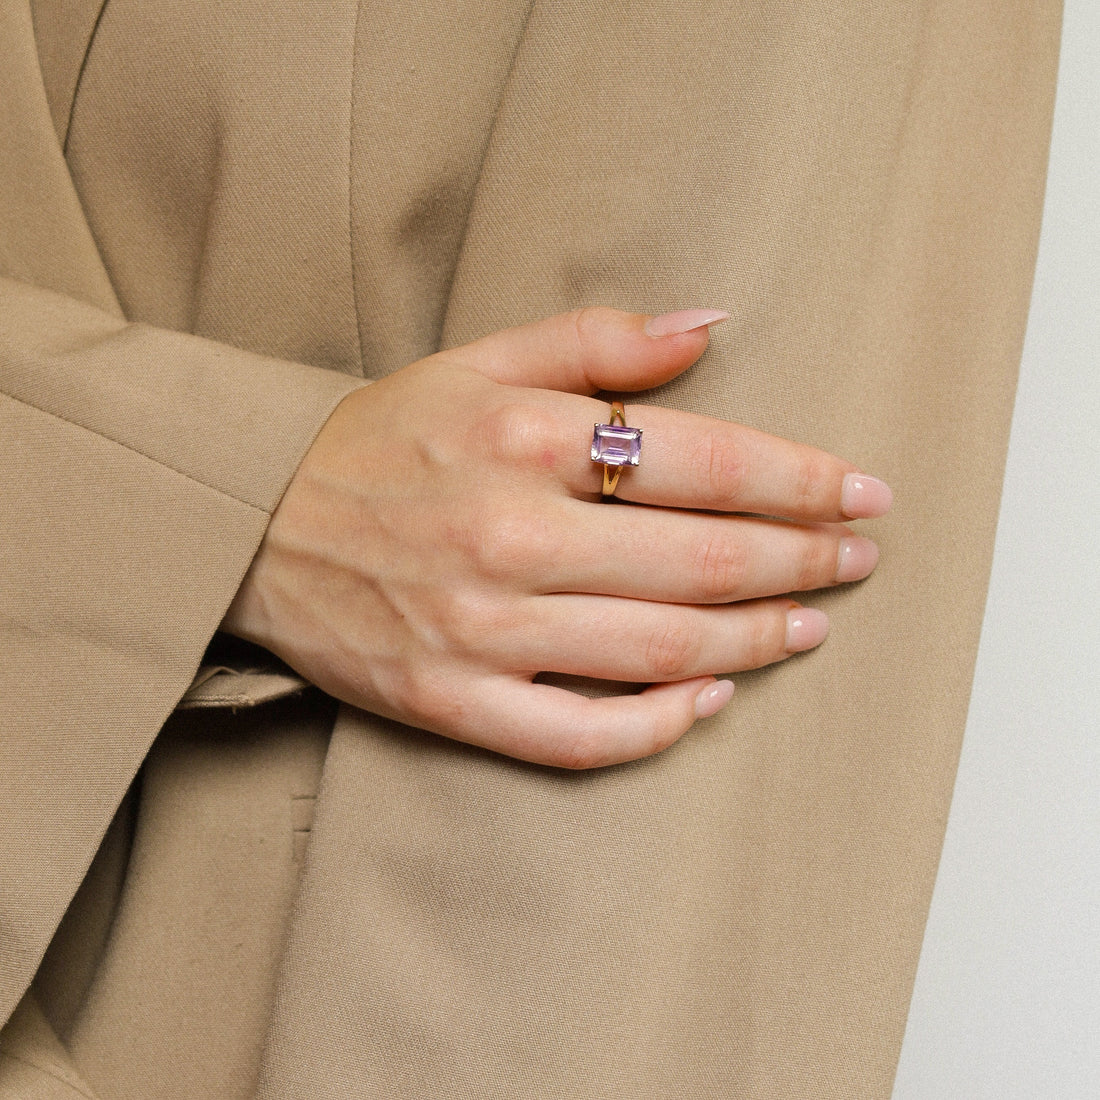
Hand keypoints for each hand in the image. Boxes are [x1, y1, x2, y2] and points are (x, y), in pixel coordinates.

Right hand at [222, 308, 891, 767]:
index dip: (802, 480)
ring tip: (810, 625)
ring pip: (662, 651)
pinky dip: (659, 726)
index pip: (706, 461)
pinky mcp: (453, 701)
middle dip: (803, 560)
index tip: (862, 491)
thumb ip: (597, 341)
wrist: (255, 523)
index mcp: (523, 441)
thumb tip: (710, 326)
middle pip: (703, 562)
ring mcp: (482, 631)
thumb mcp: (477, 362)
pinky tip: (709, 702)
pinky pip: (581, 736)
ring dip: (757, 640)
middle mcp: (510, 538)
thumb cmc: (380, 439)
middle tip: (858, 558)